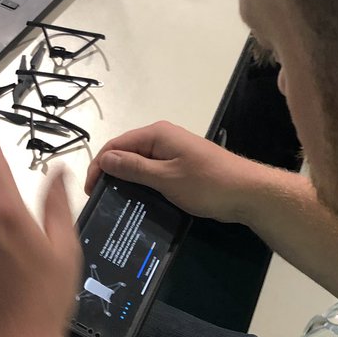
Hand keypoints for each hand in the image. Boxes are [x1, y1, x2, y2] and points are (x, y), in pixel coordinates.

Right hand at [85, 121, 265, 223]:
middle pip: (127, 152)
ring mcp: (174, 152)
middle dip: (111, 173)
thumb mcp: (166, 178)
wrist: (247, 193)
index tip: (90, 190)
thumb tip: (105, 158)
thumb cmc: (207, 183)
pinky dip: (143, 184)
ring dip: (127, 180)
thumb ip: (134, 167)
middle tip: (101, 199)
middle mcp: (163, 138)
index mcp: (157, 134)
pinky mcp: (182, 166)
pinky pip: (154, 172)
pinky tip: (139, 201)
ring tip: (116, 202)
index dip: (99, 166)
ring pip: (140, 164)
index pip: (116, 145)